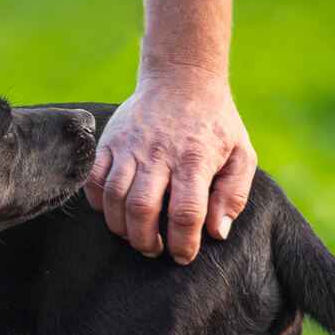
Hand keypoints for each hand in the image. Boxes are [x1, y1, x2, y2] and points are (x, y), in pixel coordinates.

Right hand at [86, 66, 255, 263]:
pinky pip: (93, 180)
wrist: (182, 78)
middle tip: (155, 249)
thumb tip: (216, 233)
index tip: (184, 256)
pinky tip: (115, 211)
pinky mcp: (109, 141)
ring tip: (135, 235)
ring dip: (122, 227)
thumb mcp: (241, 155)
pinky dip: (98, 203)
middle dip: (146, 241)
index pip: (185, 213)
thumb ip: (233, 195)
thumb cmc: (215, 123)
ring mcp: (129, 146)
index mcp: (194, 159)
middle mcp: (158, 153)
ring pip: (113, 197)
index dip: (183, 243)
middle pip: (142, 209)